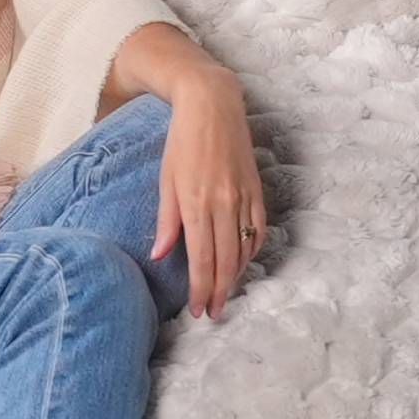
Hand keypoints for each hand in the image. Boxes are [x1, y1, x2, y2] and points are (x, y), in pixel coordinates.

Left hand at [148, 71, 266, 319]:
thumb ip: (166, 221)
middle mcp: (223, 204)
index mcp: (197, 204)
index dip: (200, 289)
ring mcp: (244, 197)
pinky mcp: (257, 190)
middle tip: (213, 313)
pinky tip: (242, 263)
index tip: (197, 310)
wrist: (212, 105)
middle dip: (219, 291)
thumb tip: (160, 256)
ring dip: (235, 277)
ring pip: (244, 250)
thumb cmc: (182, 142)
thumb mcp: (166, 180)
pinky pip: (258, 230)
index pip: (201, 259)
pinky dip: (252, 251)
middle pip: (225, 261)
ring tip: (225, 294)